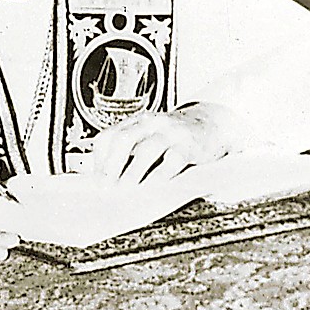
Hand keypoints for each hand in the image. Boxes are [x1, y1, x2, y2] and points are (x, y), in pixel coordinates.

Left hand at [91, 103, 233, 184]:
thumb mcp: (152, 135)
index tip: (96, 178)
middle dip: (111, 165)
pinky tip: (153, 186)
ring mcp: (171, 133)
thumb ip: (133, 149)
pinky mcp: (189, 146)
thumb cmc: (176, 136)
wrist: (213, 122)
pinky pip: (173, 160)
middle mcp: (152, 123)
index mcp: (138, 121)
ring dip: (132, 172)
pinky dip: (160, 174)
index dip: (100, 158)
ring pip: (147, 150)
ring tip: (125, 188)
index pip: (110, 135)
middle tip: (105, 186)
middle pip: (124, 139)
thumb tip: (109, 178)